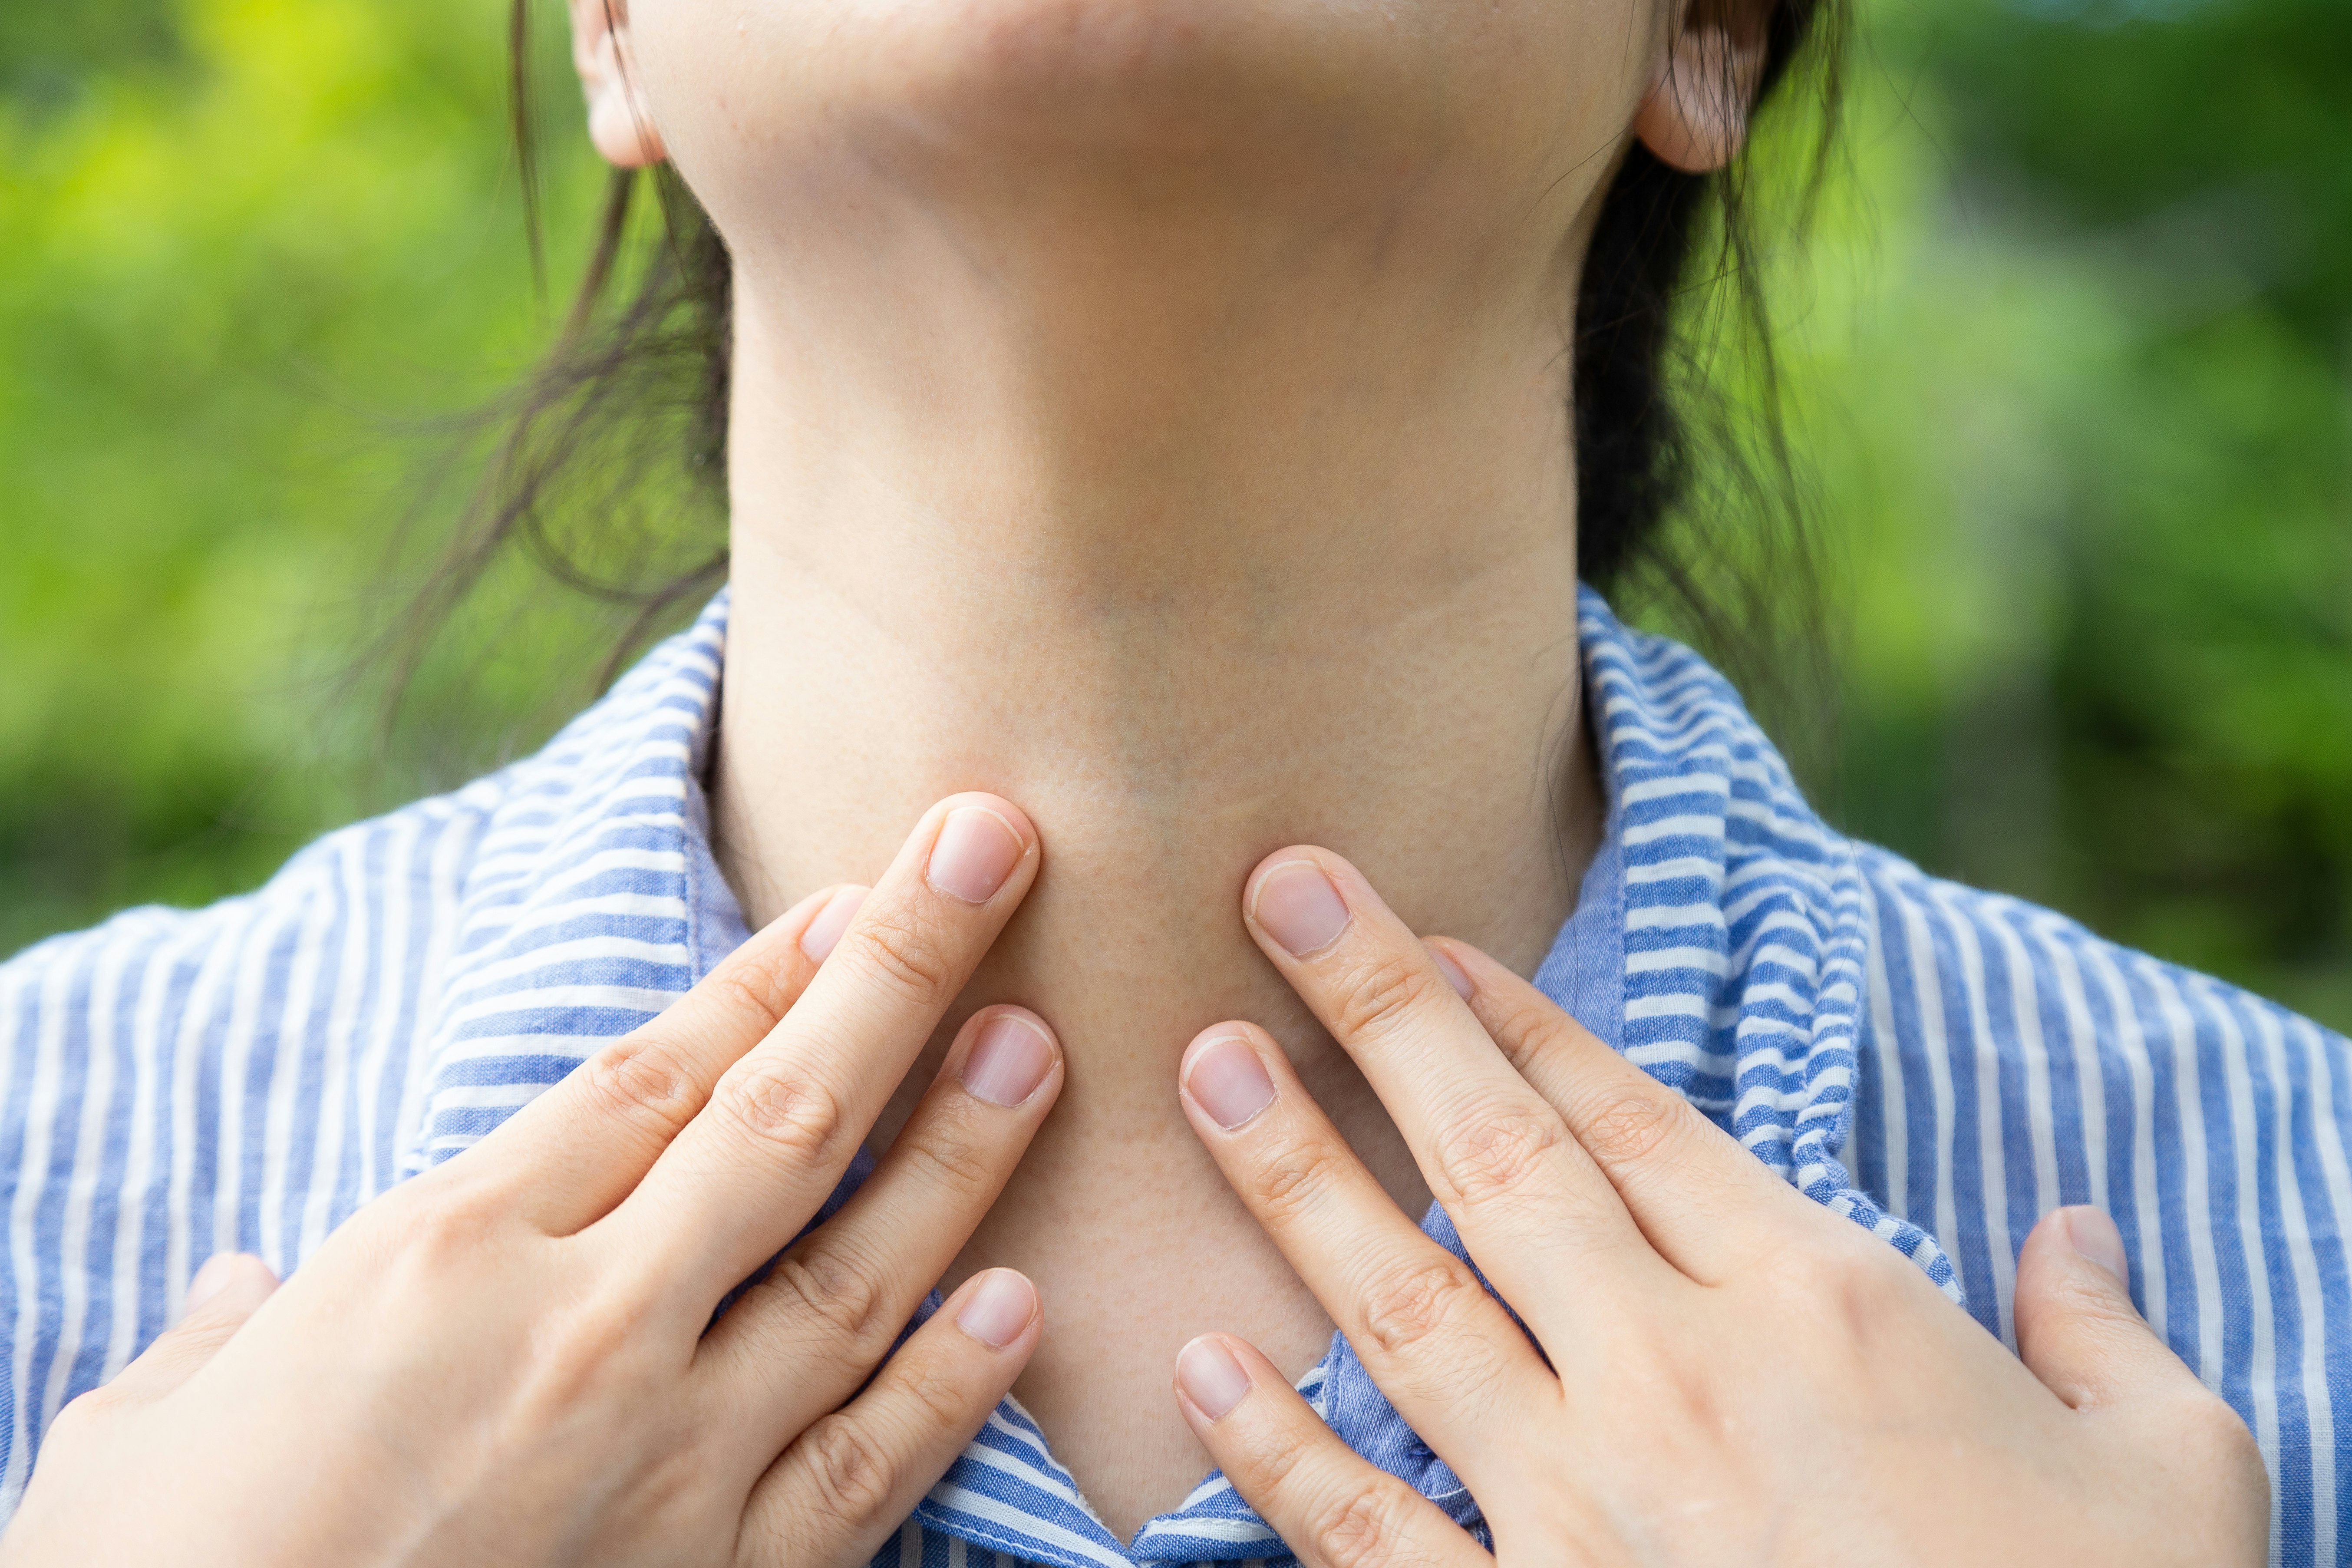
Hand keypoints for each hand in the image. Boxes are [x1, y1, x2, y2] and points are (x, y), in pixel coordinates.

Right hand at [0, 795, 1062, 1567]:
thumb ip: (228, 1337)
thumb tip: (242, 1298)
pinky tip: (1019, 1305)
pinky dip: (953, 1386)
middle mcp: (584, 1337)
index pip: (654, 1072)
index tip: (850, 896)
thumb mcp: (150, 1428)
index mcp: (444, 1257)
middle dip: (901, 975)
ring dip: (961, 1154)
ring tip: (1036, 1047)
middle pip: (784, 1121)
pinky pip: (868, 1470)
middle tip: (996, 854)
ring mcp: (669, 1466)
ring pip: (857, 1276)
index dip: (769, 973)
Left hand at [1167, 847, 2269, 1565]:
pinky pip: (1370, 1531)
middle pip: (1497, 1158)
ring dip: (1293, 1179)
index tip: (1430, 943)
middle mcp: (1678, 1380)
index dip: (1521, 1016)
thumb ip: (2109, 1334)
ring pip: (1407, 1306)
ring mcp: (1587, 1509)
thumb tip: (2078, 1236)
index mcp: (1822, 1306)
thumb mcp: (2175, 1472)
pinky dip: (1277, 1450)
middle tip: (1273, 897)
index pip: (1632, 1118)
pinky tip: (1198, 1363)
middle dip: (1375, 1016)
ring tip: (1205, 1068)